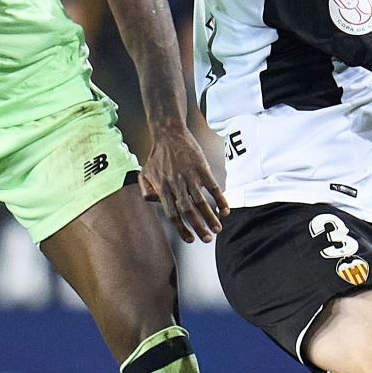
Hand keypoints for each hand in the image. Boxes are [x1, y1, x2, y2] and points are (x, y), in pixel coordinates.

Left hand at [139, 123, 228, 242]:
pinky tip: (226, 210)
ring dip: (210, 217)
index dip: (181, 228)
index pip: (172, 214)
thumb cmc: (157, 155)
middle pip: (188, 211)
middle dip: (198, 228)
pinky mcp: (201, 167)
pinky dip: (220, 199)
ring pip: (201, 201)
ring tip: (218, 229)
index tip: (190, 239)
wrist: (168, 133)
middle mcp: (176, 184)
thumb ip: (146, 190)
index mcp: (163, 188)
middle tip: (207, 239)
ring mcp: (189, 176)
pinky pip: (212, 186)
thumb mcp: (145, 173)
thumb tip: (153, 203)